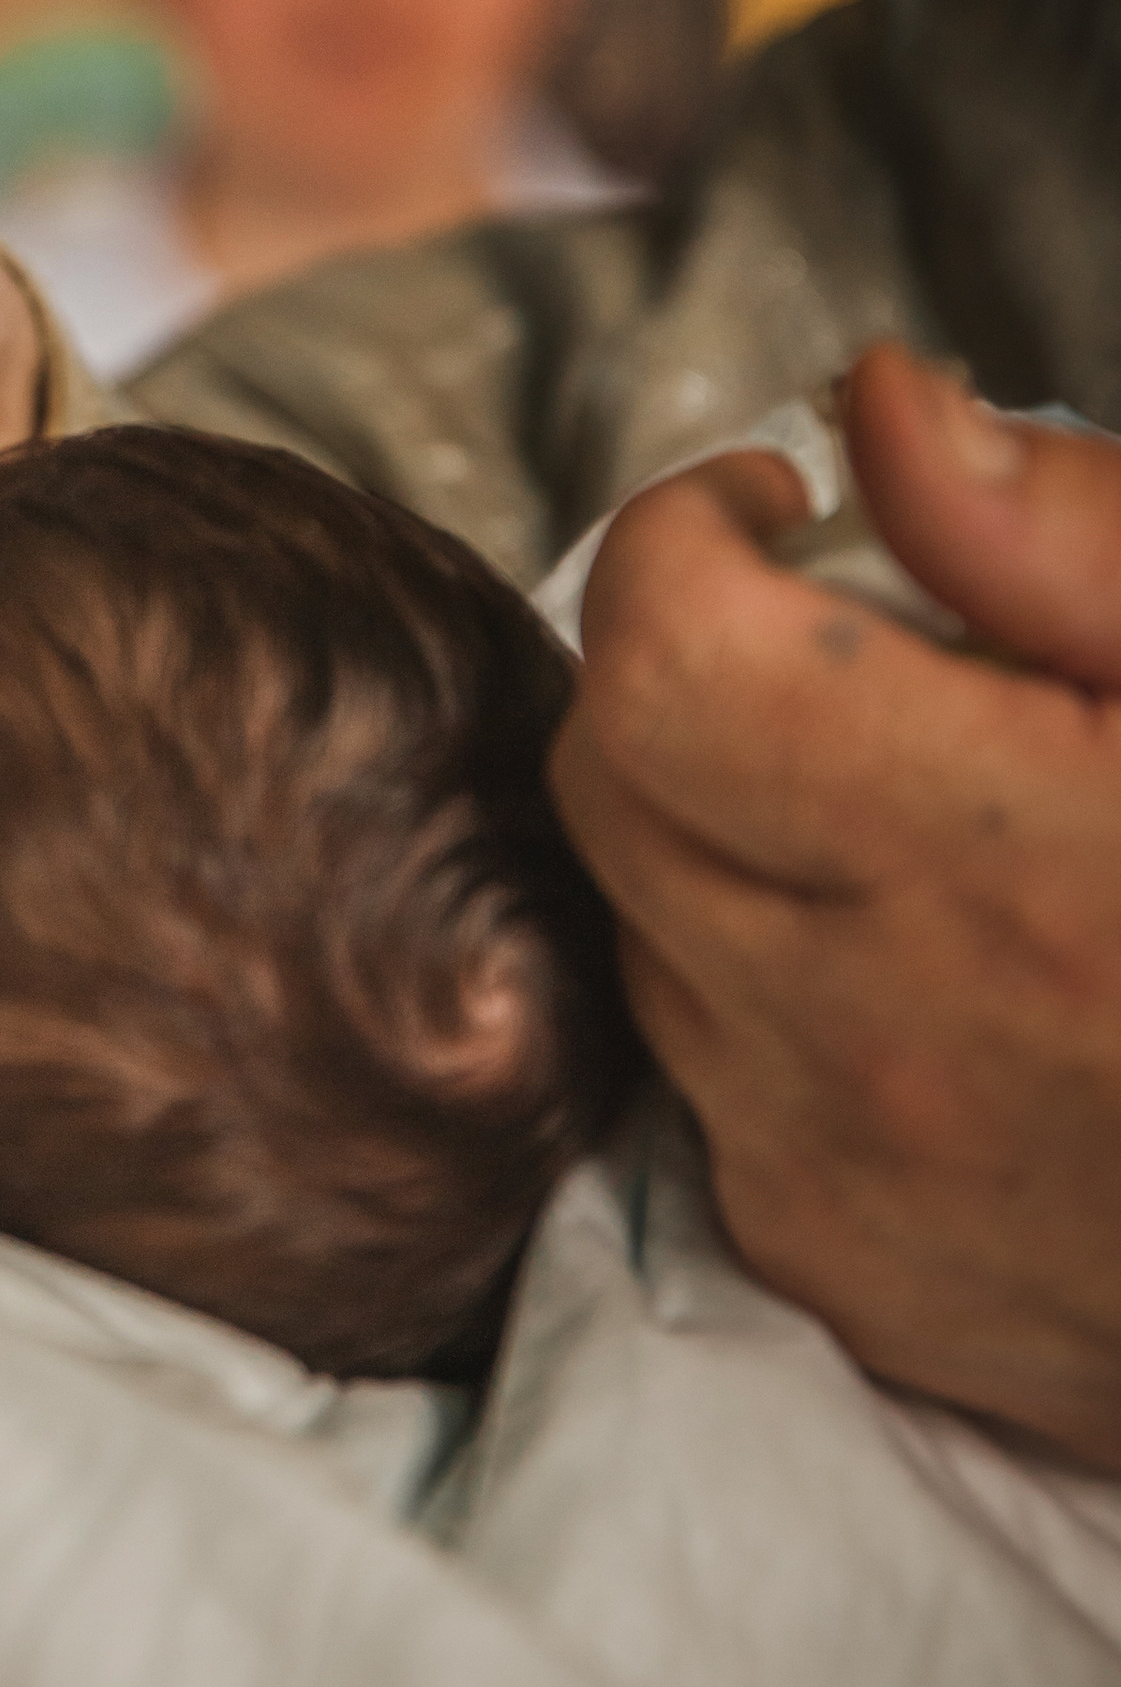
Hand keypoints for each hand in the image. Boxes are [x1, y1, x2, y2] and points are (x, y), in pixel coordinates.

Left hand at [550, 343, 1120, 1471]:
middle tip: (854, 644)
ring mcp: (843, 1185)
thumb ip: (1075, 538)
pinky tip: (942, 979)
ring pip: (646, 927)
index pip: (665, 660)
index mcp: (1005, 874)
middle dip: (692, 666)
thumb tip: (882, 410)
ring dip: (730, 836)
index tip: (777, 512)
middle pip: (611, 777)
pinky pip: (710, 1081)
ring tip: (924, 819)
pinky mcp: (843, 1275)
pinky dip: (777, 996)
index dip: (688, 539)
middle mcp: (883, 1049)